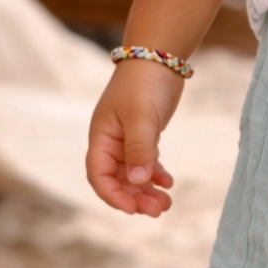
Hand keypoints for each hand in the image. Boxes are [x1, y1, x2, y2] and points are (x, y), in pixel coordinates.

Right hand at [86, 61, 185, 216]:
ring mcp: (127, 139)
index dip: (113, 195)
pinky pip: (146, 163)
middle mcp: (111, 141)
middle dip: (135, 198)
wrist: (159, 56)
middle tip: (158, 210)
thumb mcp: (141, 117)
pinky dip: (156, 175)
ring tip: (166, 203)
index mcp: (101, 137)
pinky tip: (168, 183)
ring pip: (133, 175)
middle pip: (117, 180)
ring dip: (147, 191)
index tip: (133, 208)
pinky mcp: (144, 134)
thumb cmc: (144, 83)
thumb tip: (139, 182)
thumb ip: (140, 149)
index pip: (99, 176)